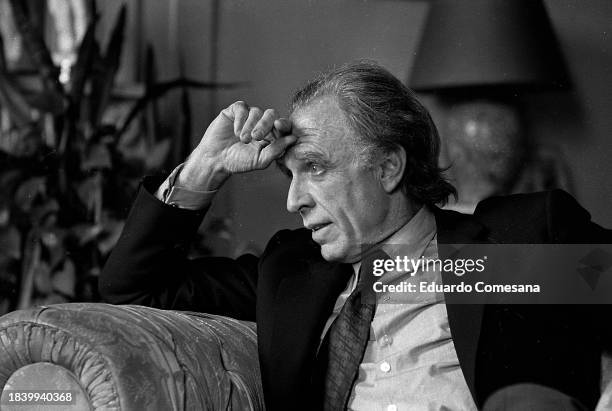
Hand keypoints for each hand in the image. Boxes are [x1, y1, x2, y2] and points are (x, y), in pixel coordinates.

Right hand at [178, 101, 295, 190]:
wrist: (215, 159)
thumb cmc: (239, 161)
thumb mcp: (260, 160)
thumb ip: (276, 150)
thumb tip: (293, 139)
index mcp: (271, 135)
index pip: (283, 125)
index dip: (284, 124)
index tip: (279, 126)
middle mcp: (261, 123)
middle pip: (271, 114)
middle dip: (265, 124)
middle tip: (256, 137)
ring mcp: (248, 116)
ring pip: (256, 111)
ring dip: (250, 126)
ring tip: (243, 140)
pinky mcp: (235, 111)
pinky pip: (242, 108)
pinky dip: (241, 120)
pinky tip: (236, 132)